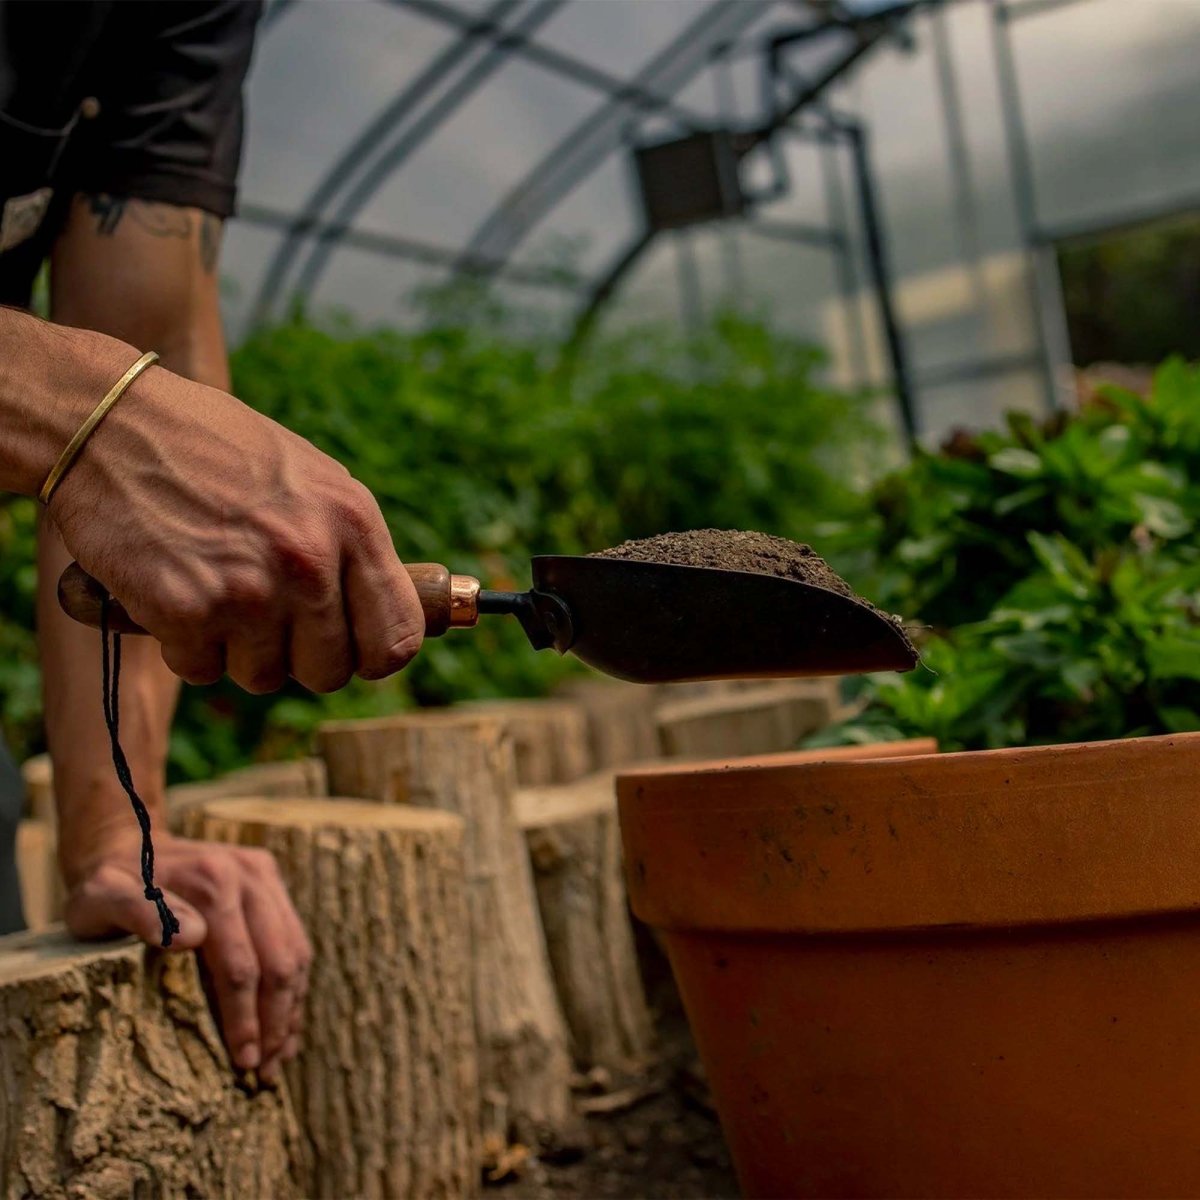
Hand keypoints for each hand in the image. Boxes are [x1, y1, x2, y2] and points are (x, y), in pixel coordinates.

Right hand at [47, 339, 422, 692]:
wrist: (109, 424)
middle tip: (263, 615)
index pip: (397, 638)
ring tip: (214, 587)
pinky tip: (174, 591)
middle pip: (328, 672)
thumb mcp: (310, 477)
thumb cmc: (213, 448)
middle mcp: (310, 560)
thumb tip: (380, 612)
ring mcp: (249, 590)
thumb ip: (349, 544)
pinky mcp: (186, 611)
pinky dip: (184, 645)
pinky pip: (201, 670)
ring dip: (236, 649)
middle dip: (296, 655)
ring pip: (264, 678)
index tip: (348, 649)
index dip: (371, 656)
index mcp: (352, 521)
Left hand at [64, 829, 310, 1083]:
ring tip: (280, 1056)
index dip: (244, 1019)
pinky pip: (295, 937)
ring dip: (292, 1007)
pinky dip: (294, 983)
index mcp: (214, 881)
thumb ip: (137, 913)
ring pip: (296, 951)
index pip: (240, 966)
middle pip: (279, 961)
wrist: (128, 844)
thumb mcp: (100, 899)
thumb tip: (193, 938)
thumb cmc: (106, 885)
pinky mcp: (271, 880)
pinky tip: (286, 1018)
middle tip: (265, 1072)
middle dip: (276, 1022)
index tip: (242, 1063)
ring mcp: (265, 875)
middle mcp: (249, 874)